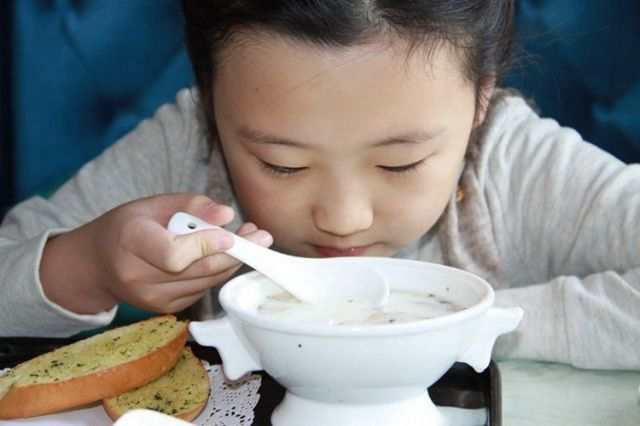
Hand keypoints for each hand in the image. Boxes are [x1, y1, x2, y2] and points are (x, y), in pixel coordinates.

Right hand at [40, 194, 272, 313]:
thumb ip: (192, 206)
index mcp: (131, 242)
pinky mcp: (165, 308)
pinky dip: (217, 271)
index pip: (175, 254)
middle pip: (198, 270)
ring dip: (232, 262)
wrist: (98, 264)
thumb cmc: (128, 226)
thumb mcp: (153, 204)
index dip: (206, 246)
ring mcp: (151, 298)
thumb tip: (227, 215)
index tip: (232, 235)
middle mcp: (138, 276)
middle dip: (236, 253)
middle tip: (262, 236)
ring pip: (206, 281)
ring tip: (250, 240)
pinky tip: (223, 255)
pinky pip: (202, 289)